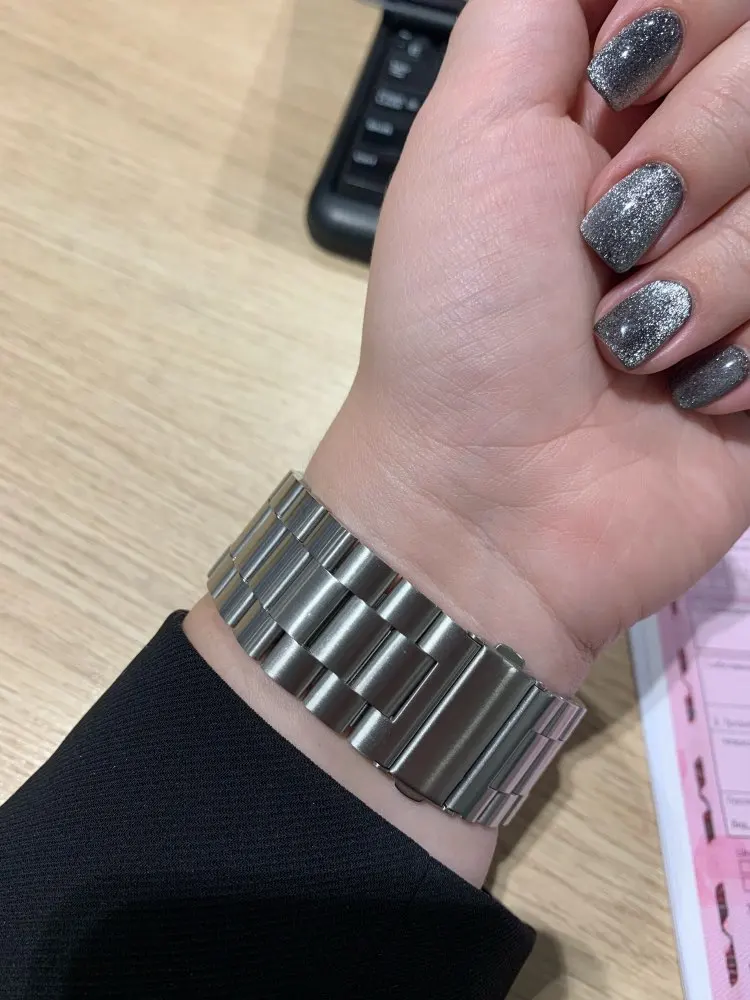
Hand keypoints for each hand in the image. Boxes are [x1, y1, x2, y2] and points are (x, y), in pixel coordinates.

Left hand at [309, 0, 749, 694]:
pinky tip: (687, 394)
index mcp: (626, 96)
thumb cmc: (461, 317)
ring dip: (710, 276)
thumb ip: (539, 11)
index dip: (686, 24)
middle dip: (690, 161)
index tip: (619, 86)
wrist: (489, 500)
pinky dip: (747, 352)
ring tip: (630, 342)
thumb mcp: (470, 129)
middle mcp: (702, 168)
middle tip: (604, 244)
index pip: (726, 3)